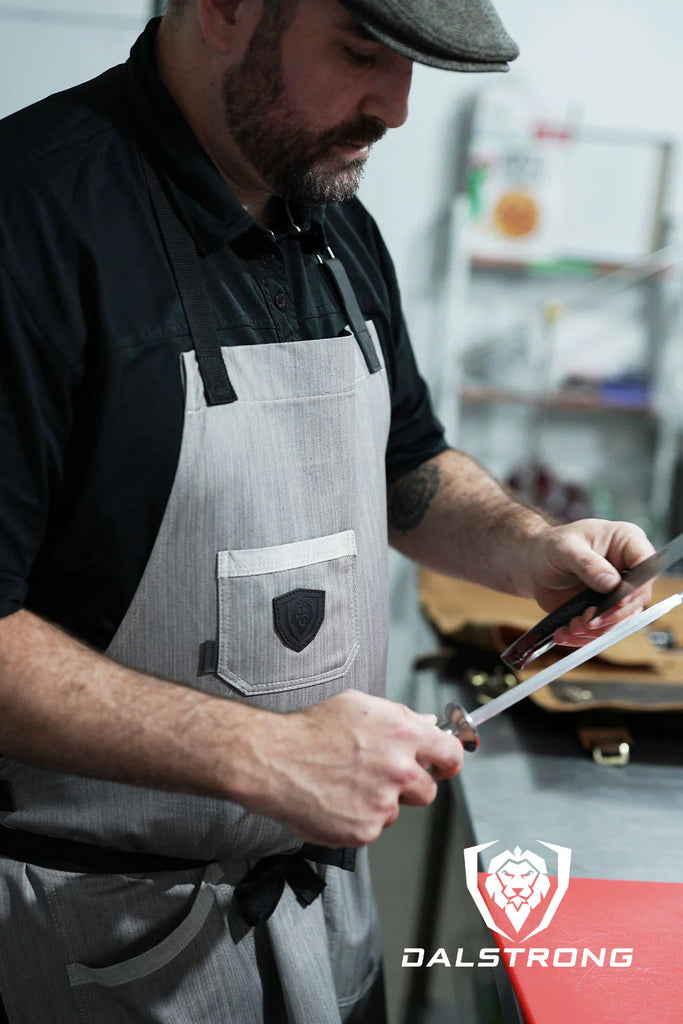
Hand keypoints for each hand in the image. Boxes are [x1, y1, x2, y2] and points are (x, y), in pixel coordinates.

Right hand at [246, 690, 462, 847]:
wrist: (273, 759)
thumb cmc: (311, 729)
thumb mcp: (358, 705)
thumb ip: (400, 716)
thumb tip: (428, 723)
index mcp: (402, 735)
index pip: (451, 754)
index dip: (448, 762)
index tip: (441, 766)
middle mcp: (399, 770)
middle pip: (428, 790)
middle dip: (410, 786)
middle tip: (379, 776)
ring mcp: (383, 803)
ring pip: (396, 810)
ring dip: (380, 802)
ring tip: (346, 784)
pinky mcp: (364, 830)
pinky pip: (372, 827)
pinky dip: (358, 818)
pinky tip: (336, 800)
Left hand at [526, 519, 654, 646]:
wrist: (534, 564)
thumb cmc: (551, 546)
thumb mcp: (565, 548)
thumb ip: (588, 564)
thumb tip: (611, 583)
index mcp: (627, 542)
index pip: (646, 565)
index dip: (636, 586)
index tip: (617, 601)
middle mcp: (628, 569)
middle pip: (636, 599)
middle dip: (612, 615)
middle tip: (588, 621)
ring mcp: (618, 593)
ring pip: (620, 620)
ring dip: (596, 630)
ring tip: (571, 628)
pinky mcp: (604, 611)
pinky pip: (602, 630)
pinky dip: (583, 637)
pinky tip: (565, 633)